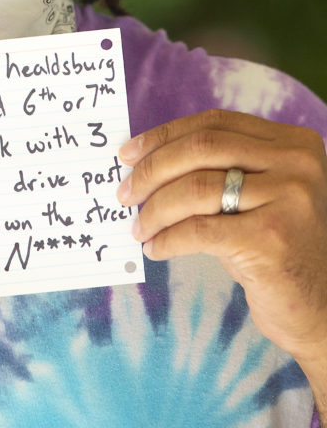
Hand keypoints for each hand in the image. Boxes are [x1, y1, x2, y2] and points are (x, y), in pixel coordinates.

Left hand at [117, 109, 326, 366]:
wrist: (319, 307)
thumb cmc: (273, 244)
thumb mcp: (255, 192)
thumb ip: (217, 166)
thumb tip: (141, 156)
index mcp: (292, 142)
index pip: (213, 124)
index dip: (163, 135)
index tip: (128, 154)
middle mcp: (296, 164)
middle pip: (201, 149)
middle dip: (152, 169)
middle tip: (124, 192)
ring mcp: (288, 200)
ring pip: (196, 188)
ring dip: (155, 209)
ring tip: (139, 226)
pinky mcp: (271, 239)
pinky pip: (199, 230)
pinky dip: (168, 238)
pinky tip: (155, 248)